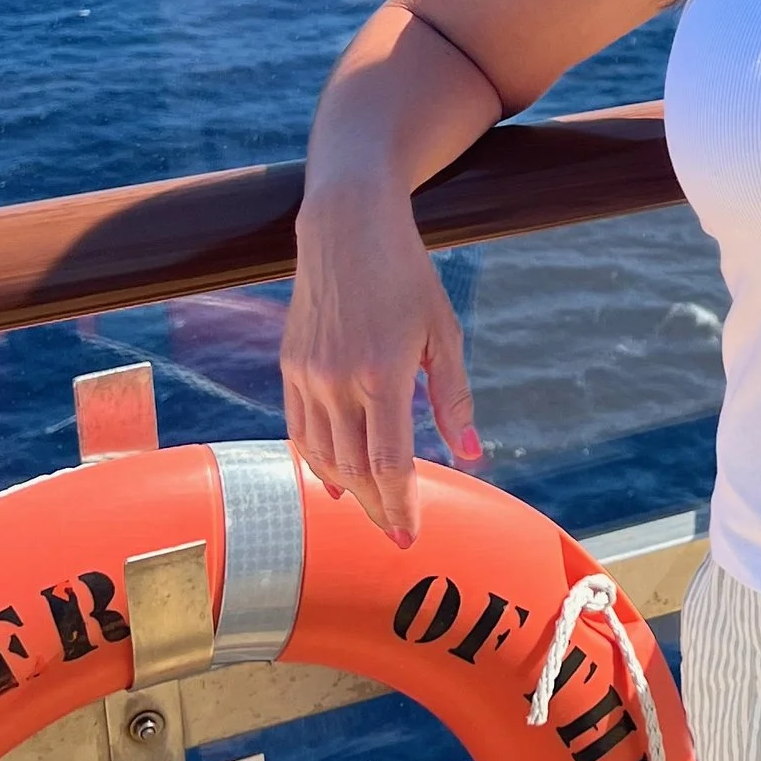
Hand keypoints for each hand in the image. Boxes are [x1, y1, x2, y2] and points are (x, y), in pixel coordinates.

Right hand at [280, 179, 481, 544]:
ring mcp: (307, 374)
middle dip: (377, 508)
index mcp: (382, 374)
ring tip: (372, 512)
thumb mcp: (443, 331)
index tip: (411, 534)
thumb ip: (453, 397)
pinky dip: (315, 462)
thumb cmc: (405, 273)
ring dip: (348, 492)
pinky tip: (332, 482)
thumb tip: (471, 453)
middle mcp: (337, 380)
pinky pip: (298, 430)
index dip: (401, 504)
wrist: (346, 225)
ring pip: (322, 456)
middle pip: (354, 469)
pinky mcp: (289, 365)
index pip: (389, 462)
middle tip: (397, 535)